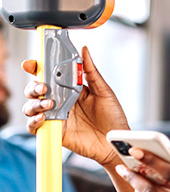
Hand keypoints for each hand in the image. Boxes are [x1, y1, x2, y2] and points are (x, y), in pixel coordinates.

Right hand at [22, 46, 129, 165]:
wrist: (115, 142)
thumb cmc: (113, 117)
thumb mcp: (104, 91)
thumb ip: (91, 72)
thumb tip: (84, 50)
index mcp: (71, 89)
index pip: (49, 76)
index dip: (37, 69)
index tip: (33, 64)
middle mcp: (60, 101)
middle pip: (35, 90)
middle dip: (33, 86)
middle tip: (43, 87)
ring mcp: (55, 116)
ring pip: (31, 106)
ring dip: (34, 103)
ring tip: (49, 103)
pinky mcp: (54, 131)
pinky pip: (34, 126)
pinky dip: (33, 121)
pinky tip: (43, 117)